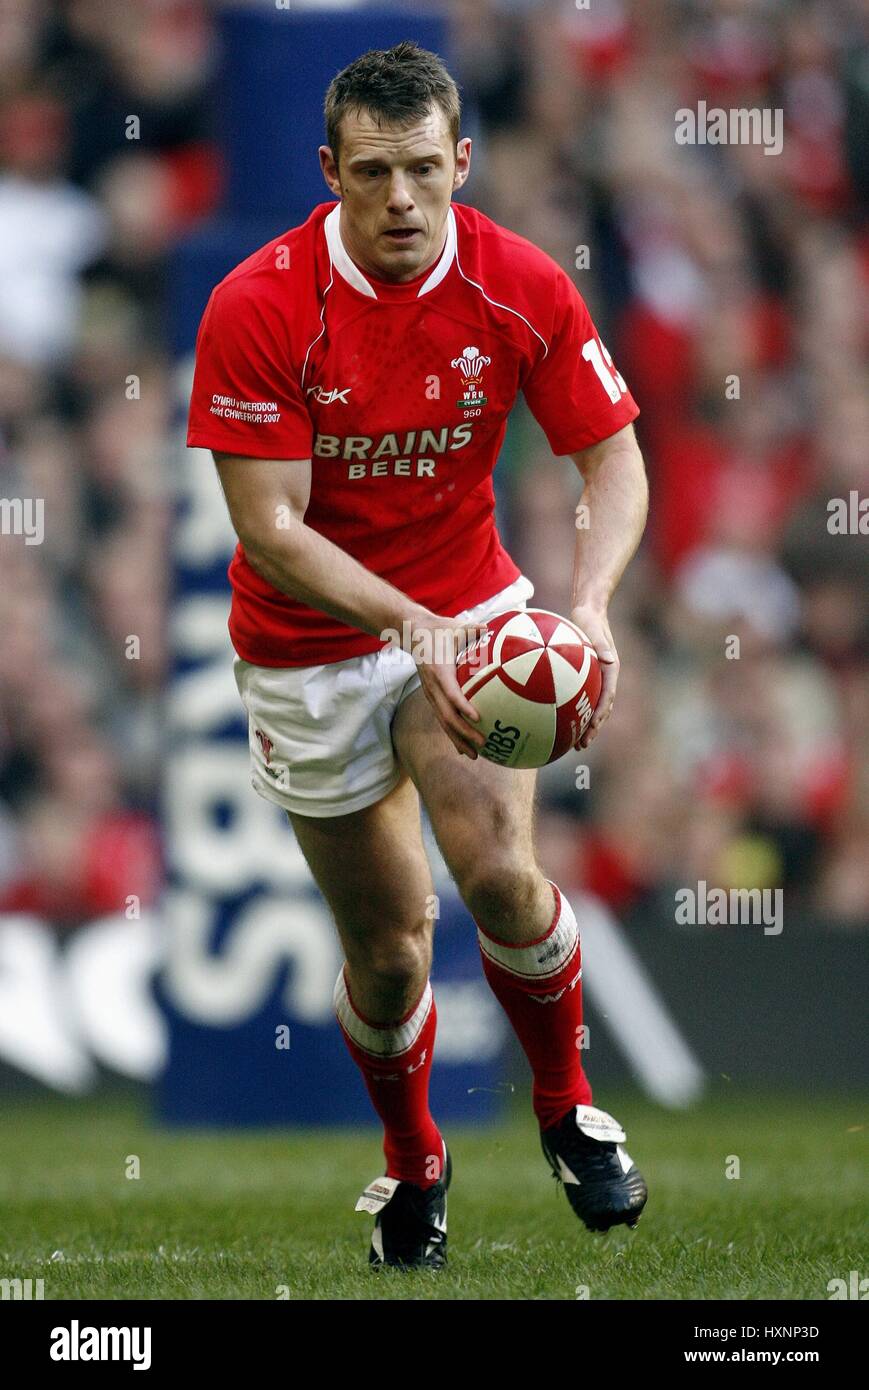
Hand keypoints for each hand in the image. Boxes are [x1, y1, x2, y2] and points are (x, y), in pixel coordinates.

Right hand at [406, 616, 489, 757]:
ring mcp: (431, 694)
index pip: (451, 693)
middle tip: (482, 743)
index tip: (478, 718)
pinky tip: (464, 747)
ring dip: (458, 739)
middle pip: (447, 716)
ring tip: (475, 755)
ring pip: (443, 722)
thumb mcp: (456, 627)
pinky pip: (442, 719)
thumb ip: (473, 630)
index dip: (463, 706)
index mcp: (439, 671)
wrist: (413, 634)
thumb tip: (491, 629)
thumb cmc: (438, 630)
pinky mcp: (432, 697)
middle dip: (464, 732)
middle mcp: (433, 687)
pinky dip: (453, 734)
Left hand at [570, 604, 618, 748]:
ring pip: (590, 706)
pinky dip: (571, 709)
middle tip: (581, 745)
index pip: (607, 698)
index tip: (591, 729)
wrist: (588, 610)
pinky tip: (554, 718)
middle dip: (592, 729)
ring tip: (572, 742)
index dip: (600, 716)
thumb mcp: (596, 630)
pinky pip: (578, 696)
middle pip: (600, 709)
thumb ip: (602, 645)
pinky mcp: (584, 677)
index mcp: (610, 671)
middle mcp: (604, 678)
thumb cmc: (591, 619)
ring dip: (583, 725)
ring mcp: (594, 679)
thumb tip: (609, 659)